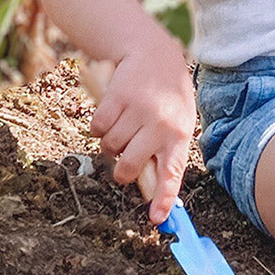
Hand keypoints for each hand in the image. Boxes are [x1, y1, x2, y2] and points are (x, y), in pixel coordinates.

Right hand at [89, 45, 196, 225]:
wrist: (154, 54)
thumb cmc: (167, 96)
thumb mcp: (178, 122)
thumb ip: (166, 151)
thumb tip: (150, 187)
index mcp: (178, 135)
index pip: (172, 174)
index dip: (163, 200)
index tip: (156, 220)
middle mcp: (159, 125)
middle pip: (129, 167)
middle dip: (121, 171)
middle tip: (123, 162)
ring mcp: (137, 111)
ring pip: (110, 147)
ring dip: (110, 143)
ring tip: (123, 126)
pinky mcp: (116, 98)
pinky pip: (97, 128)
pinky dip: (98, 127)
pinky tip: (112, 114)